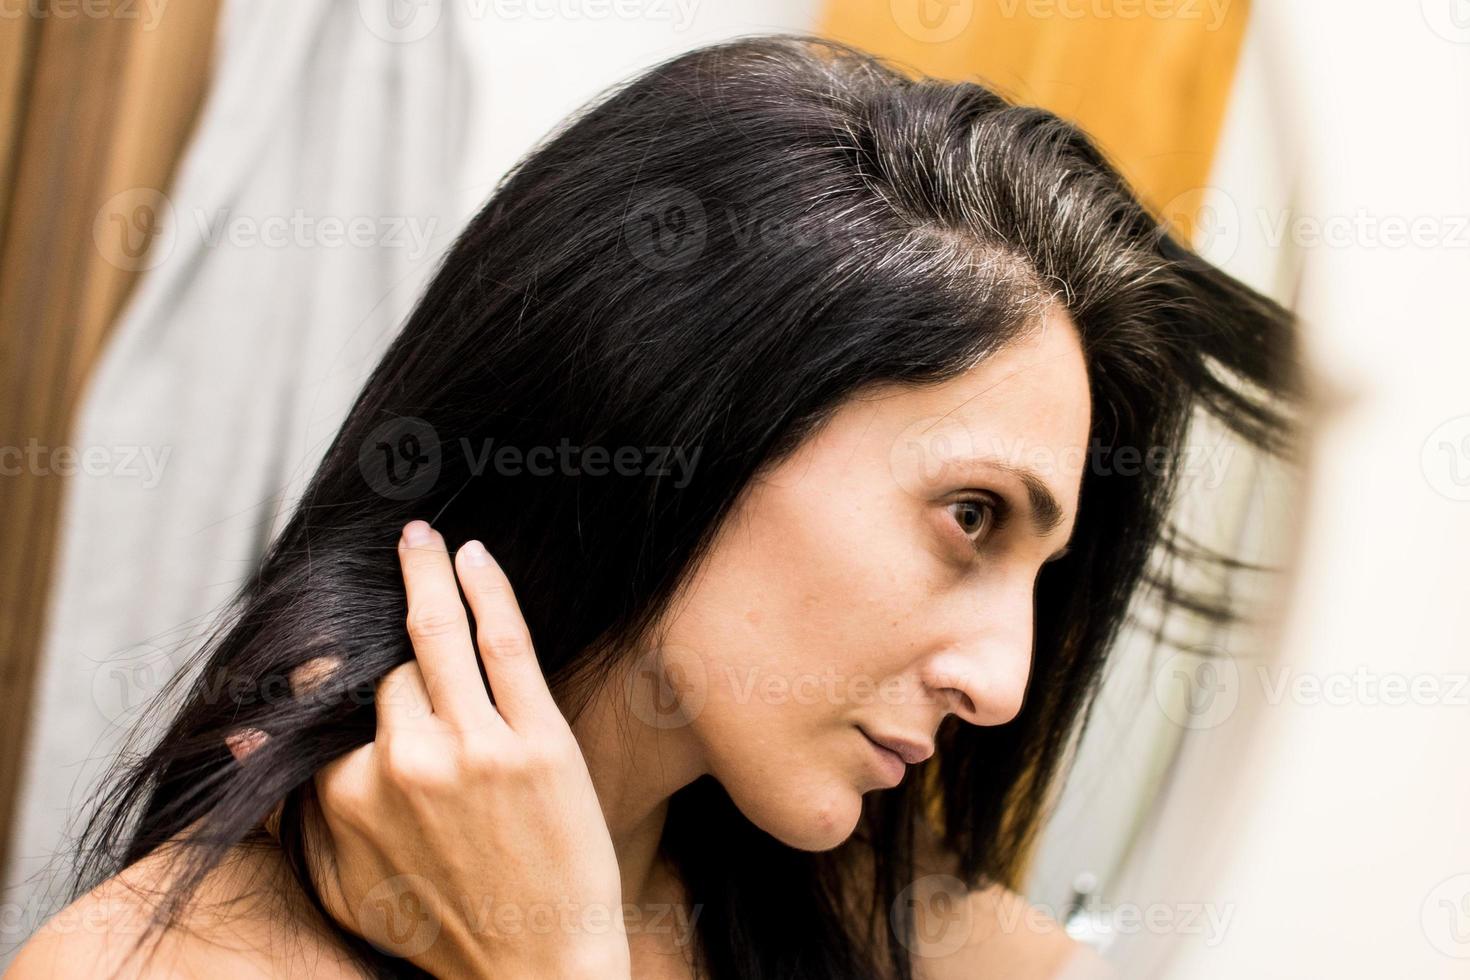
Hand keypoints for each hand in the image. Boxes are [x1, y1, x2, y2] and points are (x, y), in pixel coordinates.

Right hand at [231, 521, 629, 978]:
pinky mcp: (538, 742)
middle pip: (391, 670)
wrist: (536, 965)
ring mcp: (476, 749)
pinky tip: (474, 556)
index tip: (341, 636)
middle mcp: (405, 762)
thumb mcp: (342, 883)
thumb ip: (294, 810)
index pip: (335, 698)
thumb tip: (243, 736)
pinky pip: (504, 643)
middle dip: (399, 651)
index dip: (340, 668)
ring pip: (437, 637)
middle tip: (404, 592)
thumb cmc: (437, 926)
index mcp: (349, 794)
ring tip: (421, 537)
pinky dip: (486, 589)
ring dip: (425, 571)